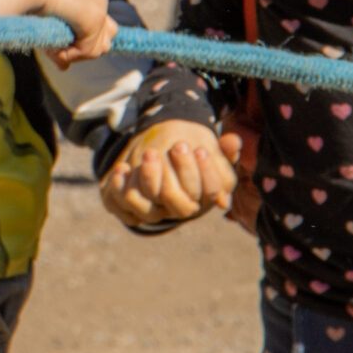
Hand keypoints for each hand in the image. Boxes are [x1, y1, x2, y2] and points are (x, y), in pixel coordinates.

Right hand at [0, 0, 116, 63]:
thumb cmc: (29, 1)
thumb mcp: (48, 26)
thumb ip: (61, 45)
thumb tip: (64, 68)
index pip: (100, 28)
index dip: (83, 43)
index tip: (60, 46)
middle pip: (106, 40)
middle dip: (84, 50)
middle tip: (58, 48)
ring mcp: (100, 7)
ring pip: (99, 48)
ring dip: (75, 54)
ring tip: (53, 47)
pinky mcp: (95, 17)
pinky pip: (89, 51)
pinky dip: (71, 54)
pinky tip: (54, 45)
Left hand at [102, 121, 238, 225]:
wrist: (153, 160)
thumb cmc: (185, 156)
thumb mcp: (206, 148)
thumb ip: (221, 147)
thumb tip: (233, 141)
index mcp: (199, 198)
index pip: (209, 194)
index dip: (207, 174)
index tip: (201, 149)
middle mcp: (176, 209)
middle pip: (181, 206)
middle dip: (180, 174)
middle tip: (178, 145)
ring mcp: (152, 211)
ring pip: (148, 211)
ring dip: (148, 179)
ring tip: (150, 153)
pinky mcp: (128, 209)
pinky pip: (122, 209)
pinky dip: (119, 188)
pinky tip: (122, 168)